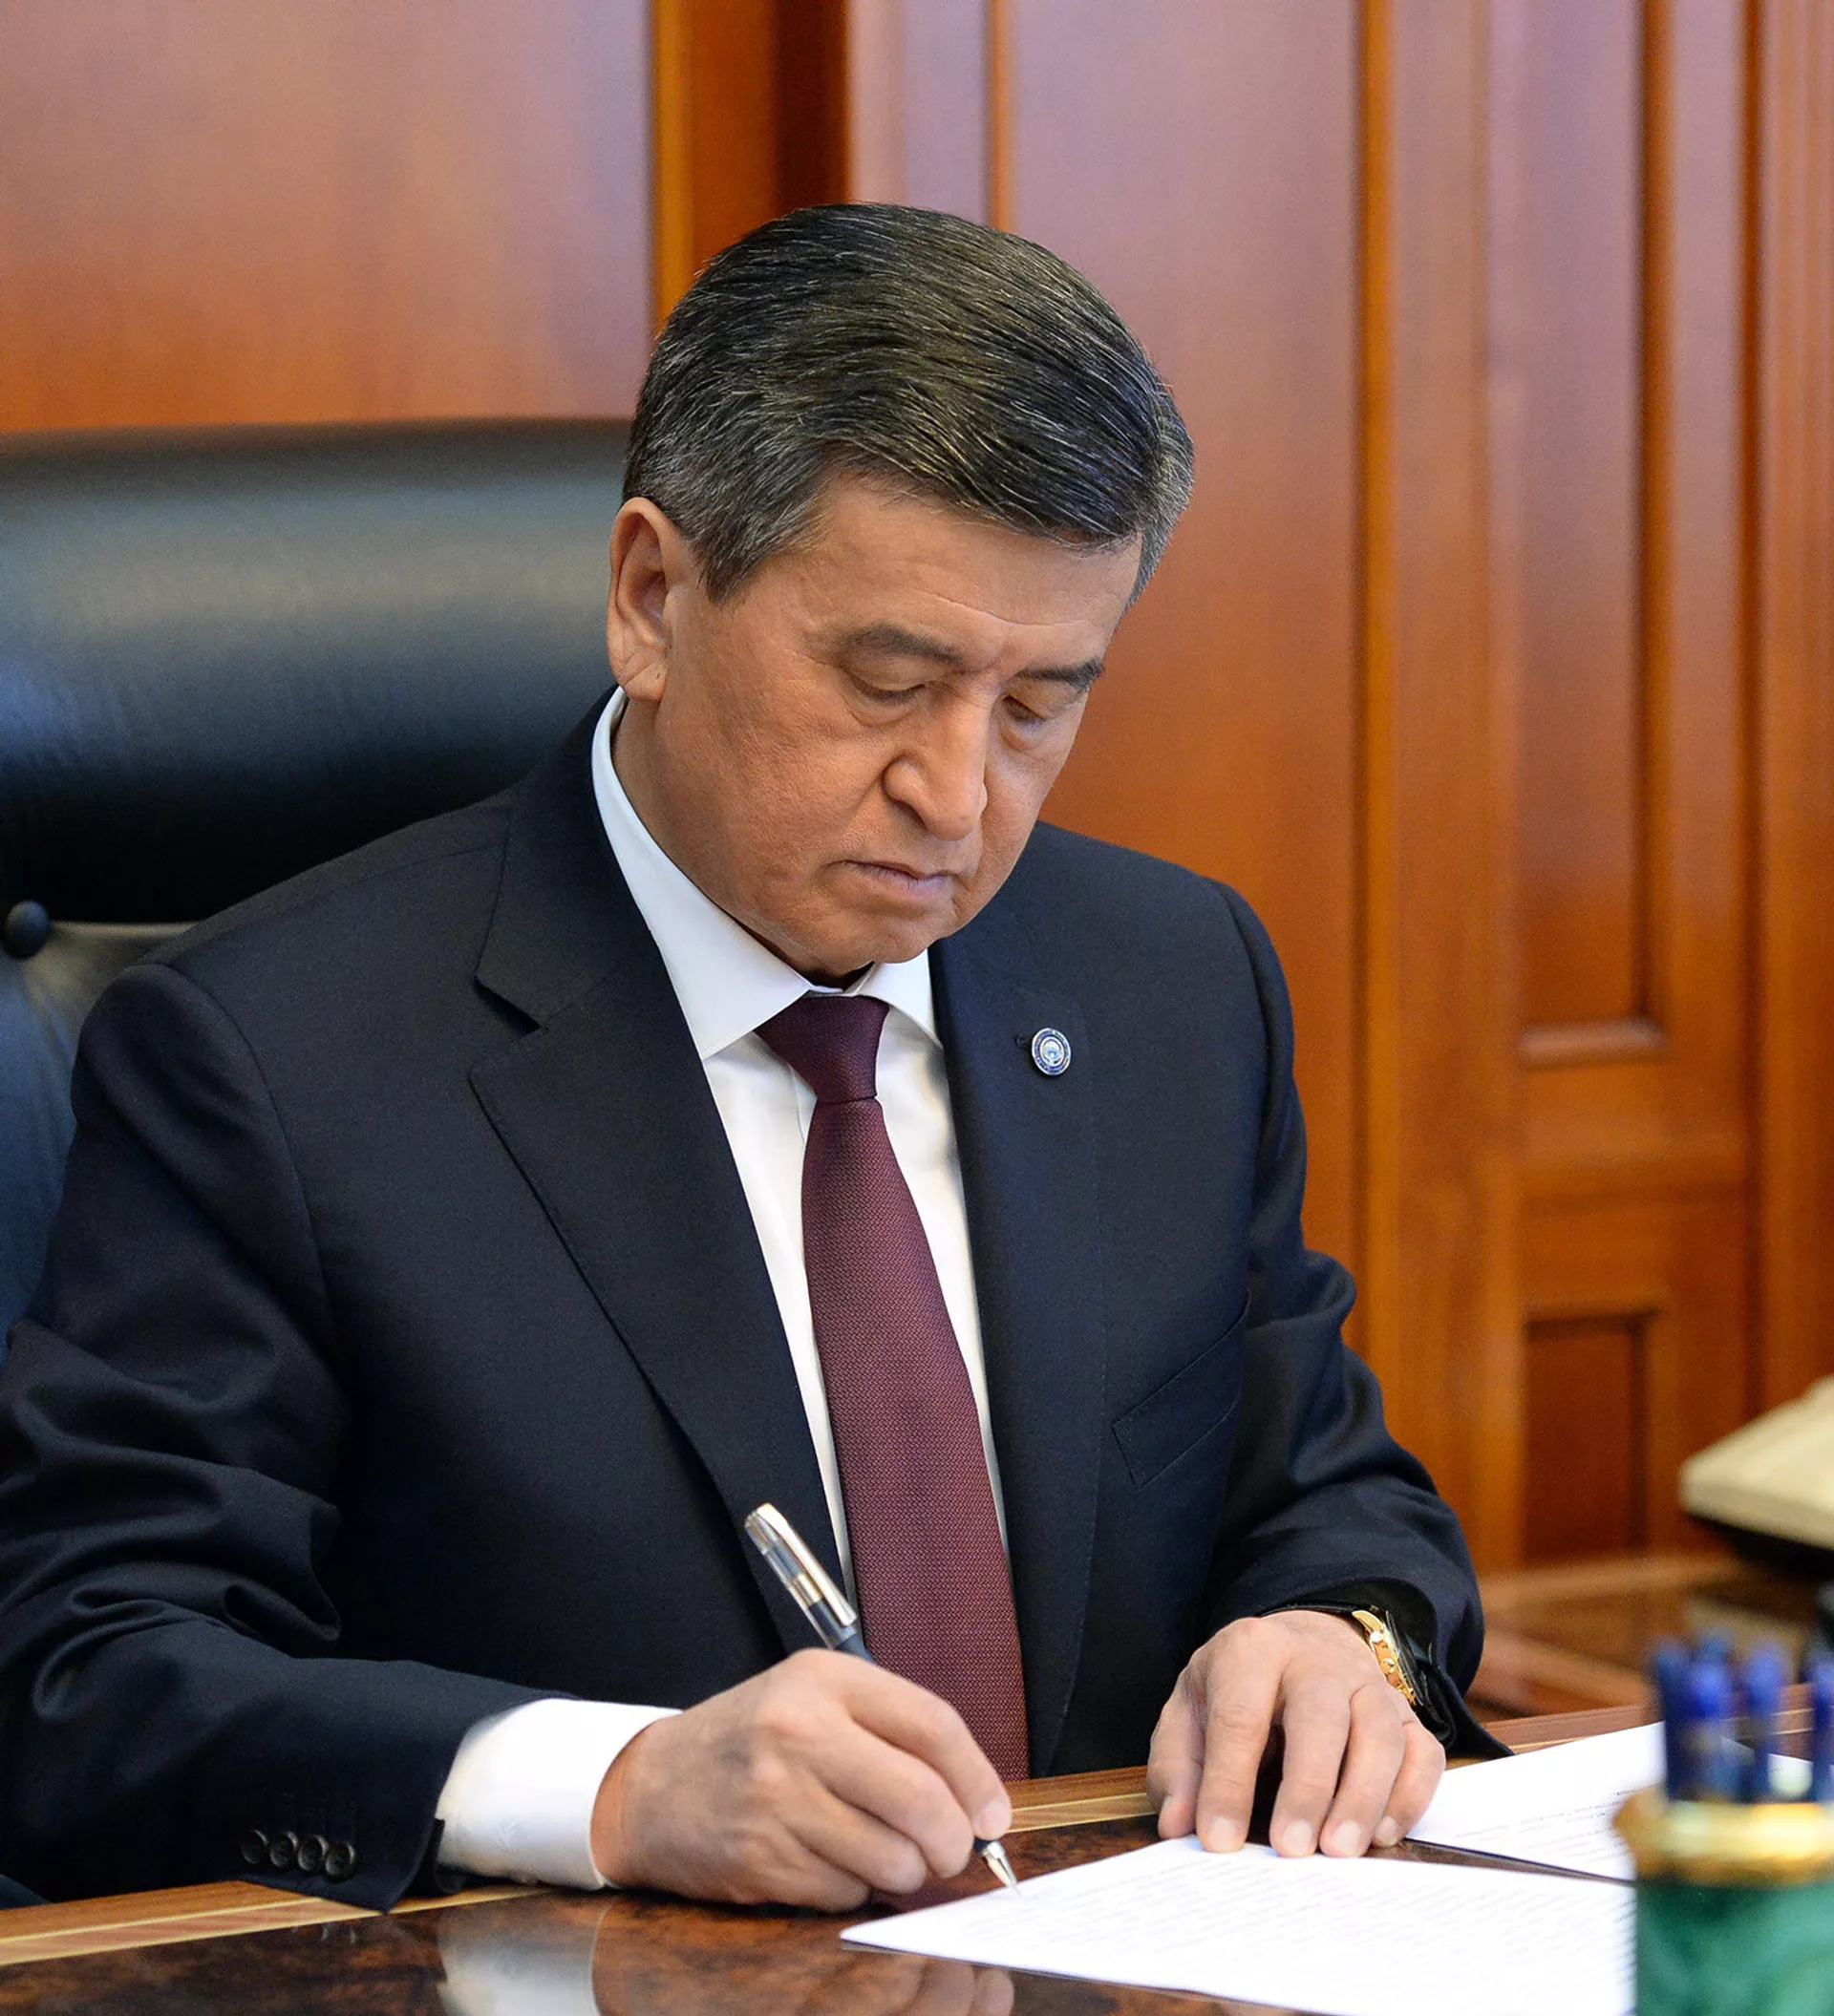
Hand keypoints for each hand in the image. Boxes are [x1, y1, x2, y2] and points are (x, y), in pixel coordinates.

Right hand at [589, 1648, 1011, 1907]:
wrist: (651, 1786)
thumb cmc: (751, 1740)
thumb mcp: (814, 1699)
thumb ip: (891, 1730)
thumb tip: (977, 1801)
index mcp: (822, 1681)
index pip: (932, 1725)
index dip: (978, 1777)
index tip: (993, 1814)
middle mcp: (801, 1734)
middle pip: (921, 1800)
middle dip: (951, 1841)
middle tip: (948, 1850)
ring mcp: (778, 1800)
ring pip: (892, 1858)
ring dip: (903, 1871)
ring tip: (881, 1852)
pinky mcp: (762, 1861)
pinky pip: (847, 1893)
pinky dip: (853, 1889)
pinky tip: (826, 1861)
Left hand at [1146, 1610, 1443, 1858]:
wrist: (1299, 1645)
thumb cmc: (1237, 1690)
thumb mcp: (1189, 1711)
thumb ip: (1178, 1767)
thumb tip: (1179, 1824)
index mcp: (1251, 1651)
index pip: (1239, 1717)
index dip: (1227, 1783)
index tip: (1220, 1841)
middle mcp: (1315, 1660)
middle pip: (1319, 1718)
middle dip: (1306, 1788)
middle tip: (1292, 1849)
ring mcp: (1367, 1684)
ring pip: (1380, 1734)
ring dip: (1364, 1797)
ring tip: (1340, 1850)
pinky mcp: (1404, 1713)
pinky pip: (1423, 1753)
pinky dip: (1409, 1796)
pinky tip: (1382, 1836)